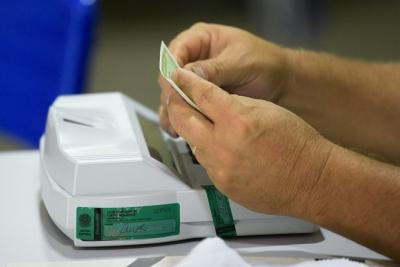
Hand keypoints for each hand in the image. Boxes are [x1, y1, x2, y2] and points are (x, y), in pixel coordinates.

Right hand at [159, 23, 288, 135]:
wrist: (282, 84)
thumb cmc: (266, 63)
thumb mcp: (240, 62)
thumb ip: (213, 69)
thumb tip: (185, 76)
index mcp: (201, 39)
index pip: (175, 54)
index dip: (172, 72)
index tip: (175, 89)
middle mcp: (194, 58)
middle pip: (170, 77)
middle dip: (171, 95)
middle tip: (175, 111)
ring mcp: (196, 80)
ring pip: (174, 95)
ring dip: (173, 110)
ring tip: (175, 126)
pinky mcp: (201, 98)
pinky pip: (186, 107)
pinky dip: (183, 118)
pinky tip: (181, 129)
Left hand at [166, 68, 332, 215]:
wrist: (310, 180)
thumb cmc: (296, 143)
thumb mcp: (266, 108)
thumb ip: (234, 103)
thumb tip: (212, 100)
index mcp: (238, 119)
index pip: (200, 93)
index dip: (185, 81)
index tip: (177, 75)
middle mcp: (224, 144)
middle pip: (182, 118)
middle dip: (175, 103)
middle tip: (175, 96)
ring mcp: (220, 167)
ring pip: (190, 141)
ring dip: (189, 127)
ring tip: (195, 119)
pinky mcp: (221, 184)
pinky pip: (204, 161)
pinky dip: (205, 148)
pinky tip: (215, 143)